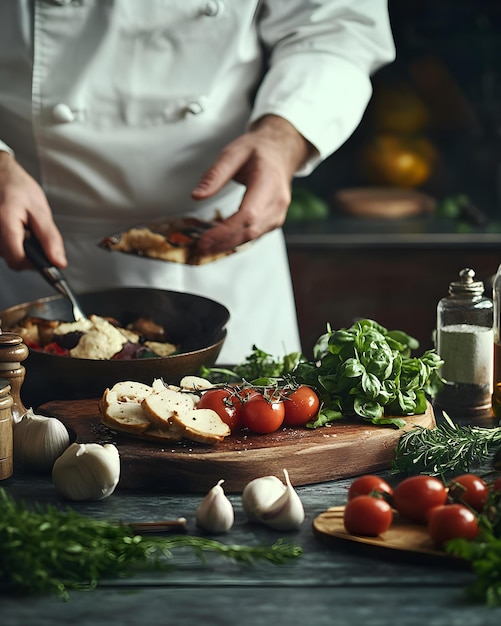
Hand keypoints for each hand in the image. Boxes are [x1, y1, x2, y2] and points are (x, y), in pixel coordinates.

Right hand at [0, 152, 65, 269]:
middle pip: (11, 259)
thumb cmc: (17, 186)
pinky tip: (13, 228)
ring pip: (6, 254)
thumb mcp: (40, 210)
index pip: (18, 260)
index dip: (34, 262)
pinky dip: (10, 241)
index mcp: (4, 222)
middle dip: (27, 252)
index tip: (45, 257)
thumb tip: (58, 262)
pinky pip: (1, 247)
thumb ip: (50, 238)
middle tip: (32, 233)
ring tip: (22, 227)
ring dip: (18, 246)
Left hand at [191, 115, 314, 253]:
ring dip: (228, 245)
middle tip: (200, 246)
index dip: (225, 231)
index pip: (248, 215)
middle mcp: (277, 202)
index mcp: (268, 183)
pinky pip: (254, 236)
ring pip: (252, 237)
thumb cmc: (258, 151)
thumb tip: (197, 196)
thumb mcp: (233, 153)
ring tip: (206, 247)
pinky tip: (220, 242)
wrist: (280, 153)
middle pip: (250, 230)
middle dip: (223, 242)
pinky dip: (236, 241)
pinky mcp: (274, 222)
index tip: (205, 238)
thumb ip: (214, 175)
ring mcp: (278, 214)